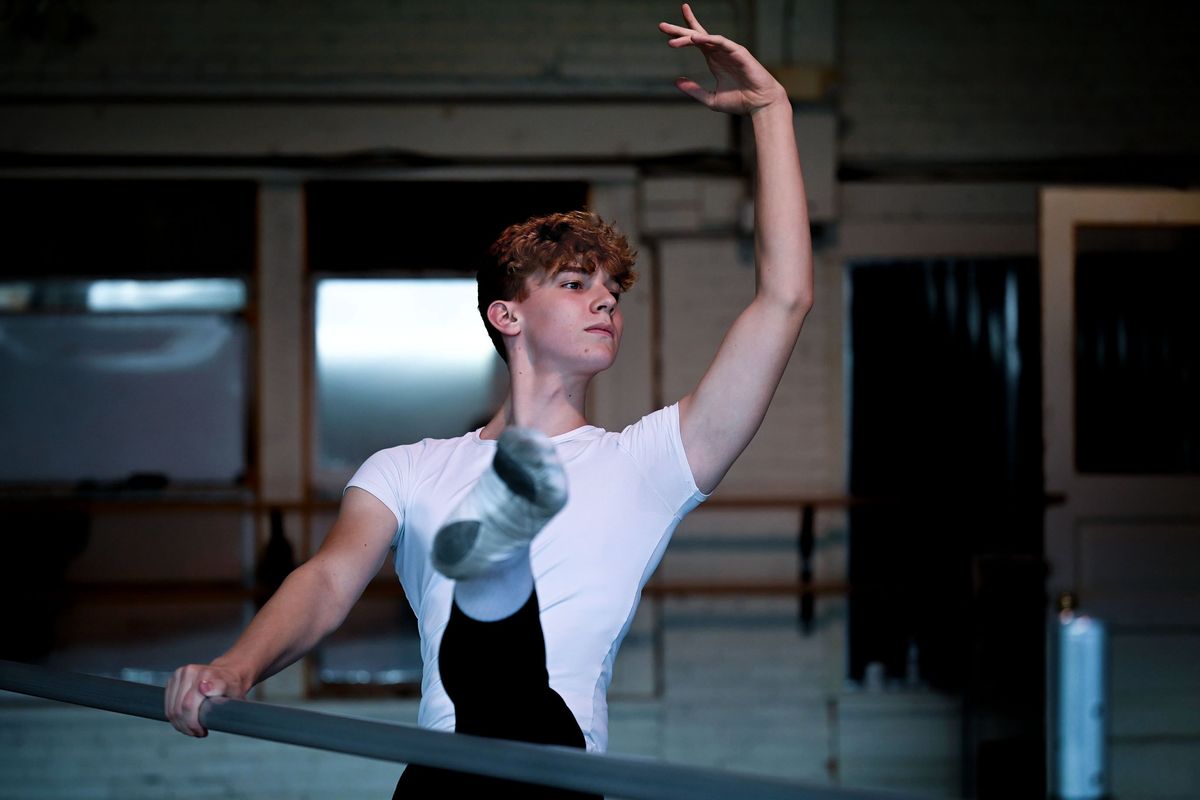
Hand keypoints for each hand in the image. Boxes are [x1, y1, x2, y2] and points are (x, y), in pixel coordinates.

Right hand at [164, 662, 248, 736]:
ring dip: (180, 724)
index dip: (193, 723)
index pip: (189, 705)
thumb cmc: (231, 685)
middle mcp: (190, 671)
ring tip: (193, 729)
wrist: (226, 673)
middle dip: (187, 726)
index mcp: (206, 674)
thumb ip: (221, 690)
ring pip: (171, 709)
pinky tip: (186, 721)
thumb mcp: (234, 691)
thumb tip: (203, 688)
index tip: (203, 731)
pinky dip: (175, 718)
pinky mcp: (172, 680)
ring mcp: (179, 674)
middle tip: (198, 733)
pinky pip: (168, 706)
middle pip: (179, 709)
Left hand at [658, 3, 786, 115]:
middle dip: (679, 29)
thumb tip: (676, 81)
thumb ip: (694, 90)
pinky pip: (721, 42)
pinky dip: (709, 39)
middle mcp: (720, 52)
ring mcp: (729, 50)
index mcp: (714, 59)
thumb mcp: (710, 98)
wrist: (760, 105)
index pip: (696, 41)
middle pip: (697, 35)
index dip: (682, 34)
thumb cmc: (740, 101)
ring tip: (672, 40)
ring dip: (688, 37)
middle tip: (661, 26)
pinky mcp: (738, 52)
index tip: (664, 29)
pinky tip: (695, 39)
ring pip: (706, 37)